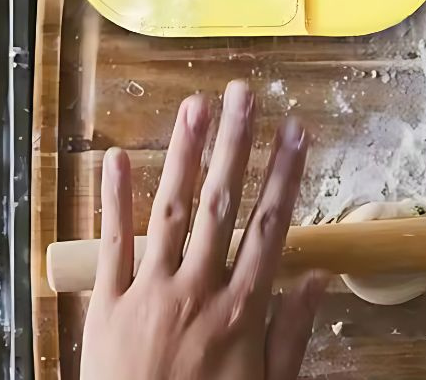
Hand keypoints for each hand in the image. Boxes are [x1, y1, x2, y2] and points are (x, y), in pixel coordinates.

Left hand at [81, 81, 327, 379]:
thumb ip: (293, 331)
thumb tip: (319, 277)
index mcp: (243, 308)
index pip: (270, 226)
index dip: (285, 174)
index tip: (295, 130)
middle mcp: (199, 288)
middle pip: (222, 204)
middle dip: (235, 144)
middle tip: (243, 94)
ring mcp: (151, 292)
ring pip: (171, 211)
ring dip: (184, 155)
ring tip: (195, 107)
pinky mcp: (106, 304)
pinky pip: (111, 246)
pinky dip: (114, 201)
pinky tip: (116, 158)